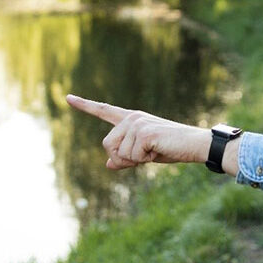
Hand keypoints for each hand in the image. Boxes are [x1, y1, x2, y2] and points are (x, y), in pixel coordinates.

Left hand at [66, 94, 212, 169]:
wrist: (194, 144)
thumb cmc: (172, 148)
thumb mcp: (144, 154)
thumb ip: (125, 157)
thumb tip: (108, 164)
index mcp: (131, 119)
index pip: (103, 110)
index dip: (85, 105)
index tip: (68, 97)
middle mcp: (132, 118)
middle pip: (107, 145)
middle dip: (122, 158)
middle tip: (145, 156)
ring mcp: (137, 123)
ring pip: (119, 153)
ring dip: (135, 160)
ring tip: (154, 151)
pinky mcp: (143, 132)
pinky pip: (132, 156)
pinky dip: (144, 160)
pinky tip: (158, 150)